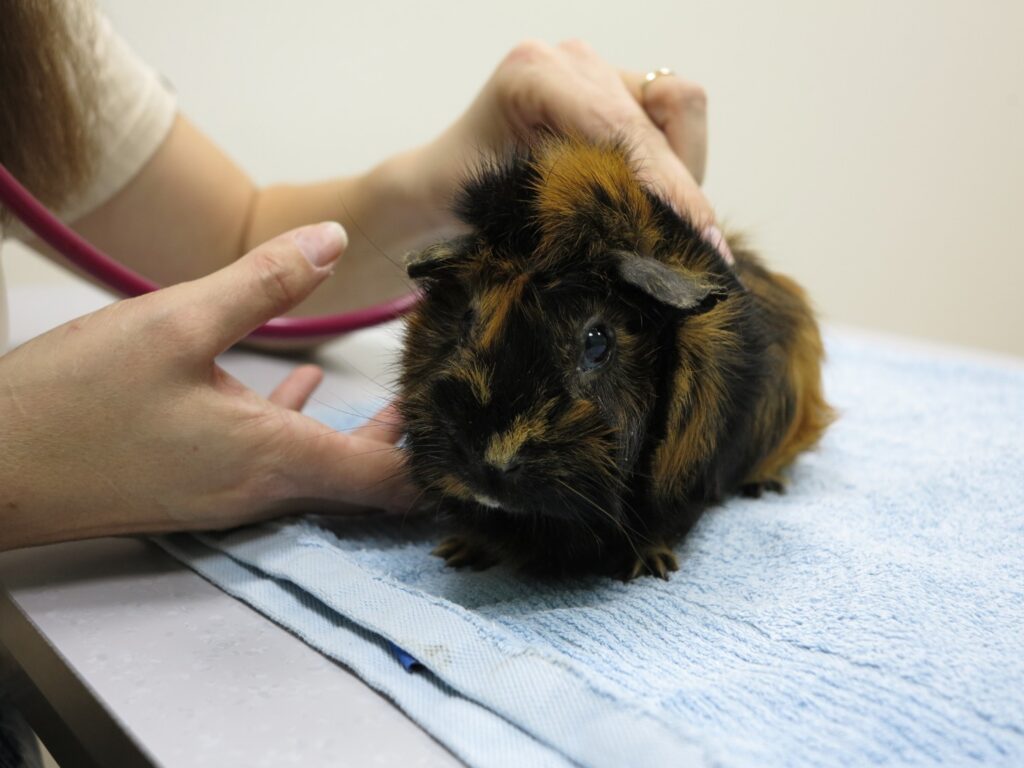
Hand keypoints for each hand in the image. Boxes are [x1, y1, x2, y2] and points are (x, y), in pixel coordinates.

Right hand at [0, 223, 416, 551]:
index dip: (437, 458)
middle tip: (440, 390)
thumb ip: (263, 283)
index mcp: (273, 459)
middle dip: (409, 437)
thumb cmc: (75, 403)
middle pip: (365, 478)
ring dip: (360, 431)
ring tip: (396, 388)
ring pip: (321, 467)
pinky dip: (301, 424)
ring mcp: (229, 493)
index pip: (390, 482)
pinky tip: (303, 388)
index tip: (466, 418)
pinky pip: (273, 456)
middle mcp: (262, 489)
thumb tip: (334, 240)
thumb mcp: (174, 324)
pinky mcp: (199, 483)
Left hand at [418, 39, 714, 227]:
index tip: (689, 229)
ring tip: (666, 225)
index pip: (617, 127)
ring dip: (681, 172)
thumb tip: (649, 231)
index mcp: (531, 74)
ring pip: (680, 110)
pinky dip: (678, 163)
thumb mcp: (510, 205)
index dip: (661, 182)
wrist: (449, 183)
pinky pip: (677, 115)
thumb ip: (579, 204)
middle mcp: (570, 60)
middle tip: (708, 251)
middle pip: (654, 123)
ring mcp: (599, 69)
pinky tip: (658, 202)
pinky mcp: (622, 87)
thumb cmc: (465, 197)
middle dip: (682, 191)